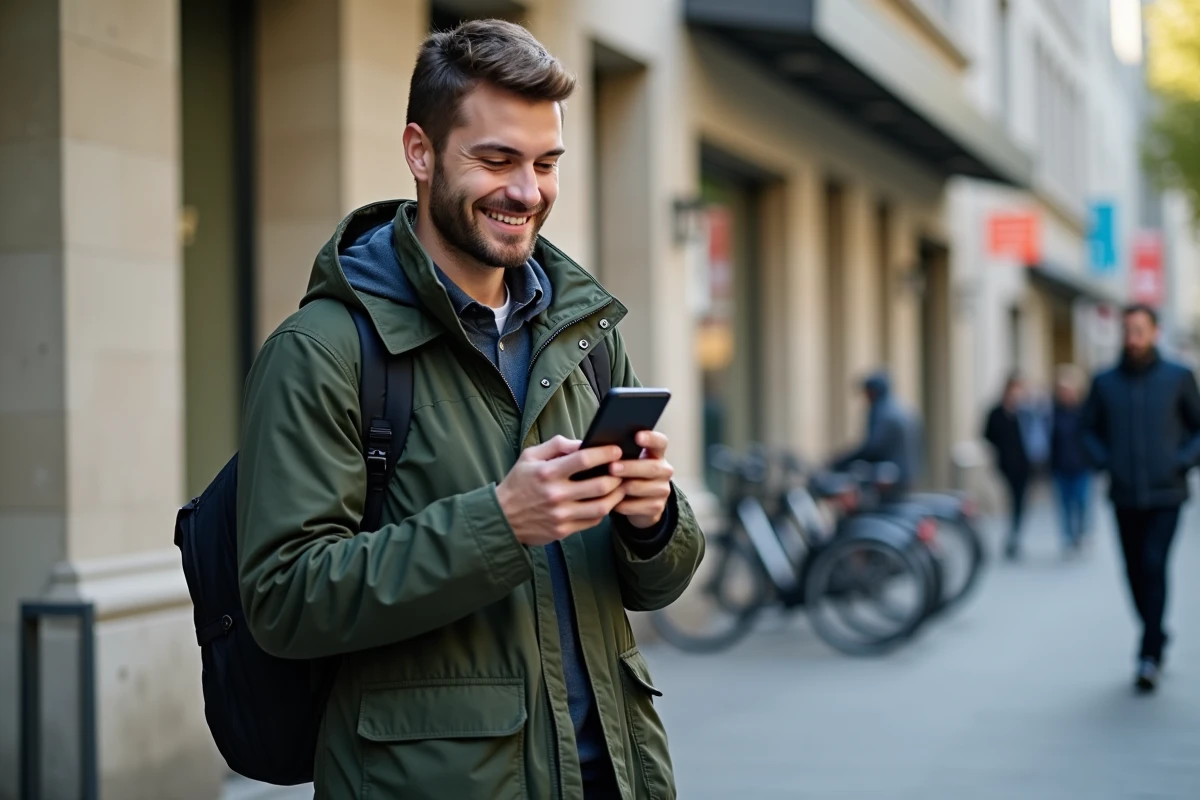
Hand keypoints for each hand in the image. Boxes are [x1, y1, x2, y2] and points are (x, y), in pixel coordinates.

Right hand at [496, 436, 626, 546]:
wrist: (502, 518)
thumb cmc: (518, 483)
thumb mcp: (530, 456)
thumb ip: (556, 445)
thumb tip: (582, 442)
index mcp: (547, 473)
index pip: (583, 459)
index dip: (605, 453)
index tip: (617, 450)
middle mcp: (556, 495)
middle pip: (600, 485)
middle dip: (617, 476)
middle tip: (624, 470)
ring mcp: (561, 515)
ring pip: (602, 507)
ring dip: (616, 495)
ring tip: (620, 486)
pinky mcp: (563, 530)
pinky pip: (593, 521)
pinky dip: (604, 510)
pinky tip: (606, 501)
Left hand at [610, 431, 673, 528]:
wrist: (634, 503)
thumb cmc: (625, 475)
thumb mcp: (624, 462)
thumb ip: (619, 454)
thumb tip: (600, 447)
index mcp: (656, 454)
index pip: (660, 442)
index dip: (651, 438)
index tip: (636, 436)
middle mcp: (664, 470)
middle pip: (653, 467)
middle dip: (631, 467)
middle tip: (612, 468)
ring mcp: (663, 489)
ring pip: (647, 488)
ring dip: (626, 487)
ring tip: (609, 486)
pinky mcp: (658, 507)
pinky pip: (642, 506)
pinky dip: (626, 505)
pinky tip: (613, 503)